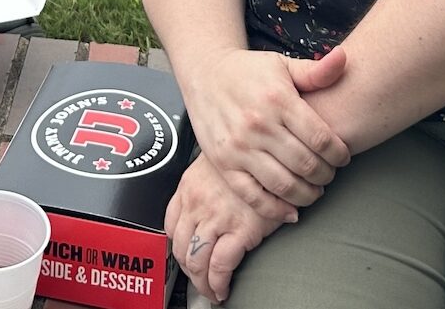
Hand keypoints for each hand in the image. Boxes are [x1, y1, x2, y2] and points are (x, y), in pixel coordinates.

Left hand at [167, 153, 283, 303]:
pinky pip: (220, 266)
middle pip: (180, 248)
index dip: (177, 246)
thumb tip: (207, 207)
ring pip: (196, 260)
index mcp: (189, 187)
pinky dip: (218, 283)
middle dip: (188, 271)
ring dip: (201, 282)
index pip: (170, 226)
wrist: (273, 153)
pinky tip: (222, 289)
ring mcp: (216, 218)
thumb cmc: (250, 158)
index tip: (184, 256)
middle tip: (198, 281)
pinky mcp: (240, 230)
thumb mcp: (218, 164)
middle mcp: (197, 204)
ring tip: (210, 291)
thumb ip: (206, 185)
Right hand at [182, 48, 350, 221]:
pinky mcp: (223, 163)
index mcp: (277, 100)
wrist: (204, 74)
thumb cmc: (248, 71)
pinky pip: (253, 196)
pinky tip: (291, 210)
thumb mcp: (282, 64)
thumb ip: (316, 71)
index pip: (321, 139)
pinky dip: (276, 210)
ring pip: (284, 185)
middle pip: (306, 165)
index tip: (343, 157)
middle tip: (330, 174)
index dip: (340, 154)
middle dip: (327, 175)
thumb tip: (344, 59)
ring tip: (315, 190)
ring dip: (307, 195)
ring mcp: (238, 147)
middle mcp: (258, 125)